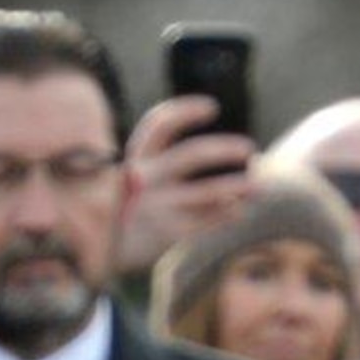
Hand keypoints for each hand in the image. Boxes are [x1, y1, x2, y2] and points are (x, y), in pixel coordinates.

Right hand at [117, 97, 255, 275]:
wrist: (99, 252)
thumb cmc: (123, 210)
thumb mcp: (129, 180)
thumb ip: (161, 166)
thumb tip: (214, 156)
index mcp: (135, 158)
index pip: (161, 125)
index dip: (186, 112)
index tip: (212, 107)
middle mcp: (146, 178)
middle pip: (192, 155)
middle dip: (224, 149)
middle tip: (250, 148)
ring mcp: (159, 206)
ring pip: (209, 192)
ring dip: (237, 186)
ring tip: (259, 186)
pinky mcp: (170, 234)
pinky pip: (208, 220)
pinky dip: (226, 214)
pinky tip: (238, 210)